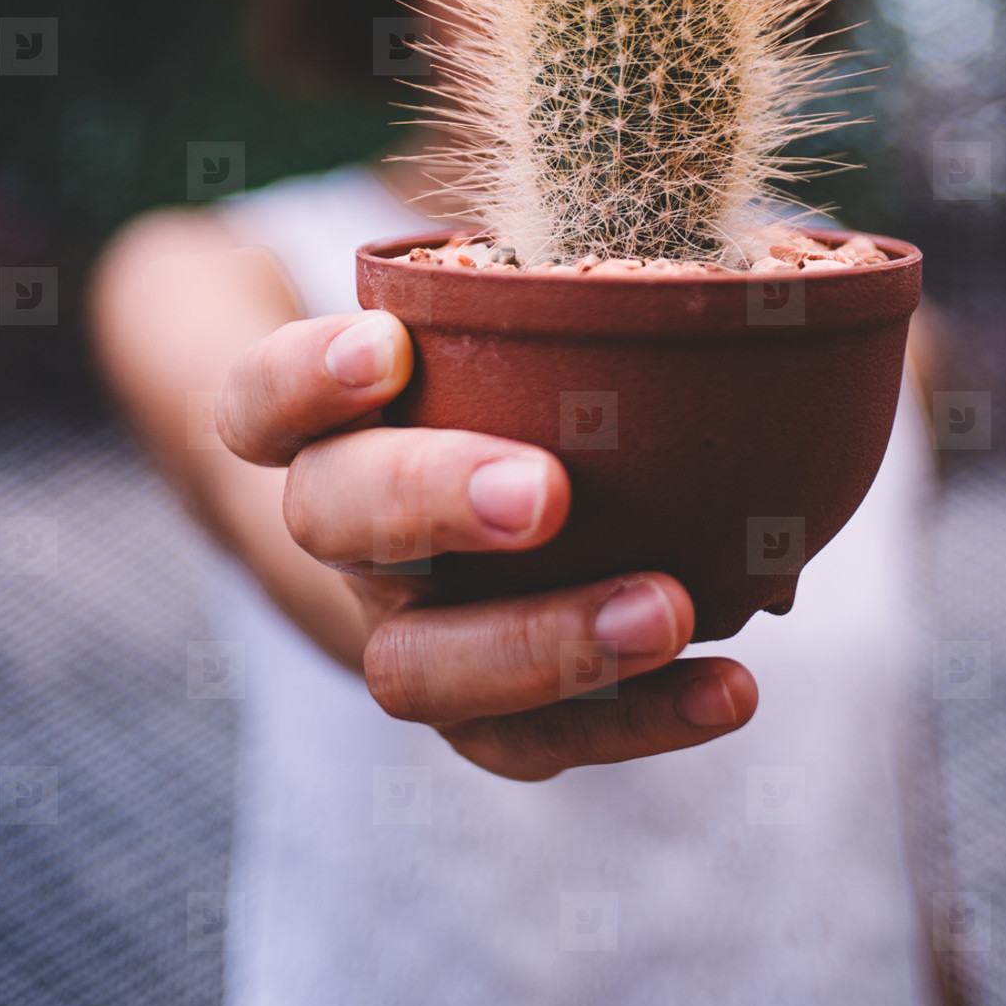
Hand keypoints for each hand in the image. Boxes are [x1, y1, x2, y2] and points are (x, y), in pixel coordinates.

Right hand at [217, 309, 757, 779]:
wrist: (429, 530)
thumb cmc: (480, 388)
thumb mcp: (484, 331)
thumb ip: (547, 299)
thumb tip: (742, 263)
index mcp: (317, 429)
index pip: (263, 400)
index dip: (307, 379)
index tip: (387, 346)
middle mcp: (336, 534)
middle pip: (332, 521)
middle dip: (432, 501)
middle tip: (544, 492)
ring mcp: (394, 631)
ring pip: (416, 667)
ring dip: (542, 643)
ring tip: (666, 609)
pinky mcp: (468, 711)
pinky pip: (526, 742)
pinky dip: (632, 722)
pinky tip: (729, 690)